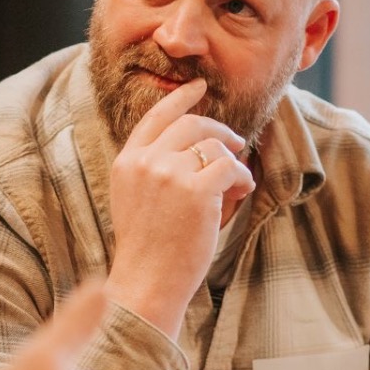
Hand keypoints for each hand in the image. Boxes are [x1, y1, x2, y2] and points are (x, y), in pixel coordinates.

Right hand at [103, 77, 255, 338]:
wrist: (147, 282)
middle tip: (236, 142)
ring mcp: (169, 173)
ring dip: (232, 161)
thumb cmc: (148, 249)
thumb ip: (157, 169)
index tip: (198, 87)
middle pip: (191, 124)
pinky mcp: (195, 190)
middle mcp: (145, 161)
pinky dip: (242, 177)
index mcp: (127, 162)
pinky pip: (230, 168)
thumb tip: (206, 148)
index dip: (180, 98)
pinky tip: (242, 192)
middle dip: (219, 129)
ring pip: (213, 145)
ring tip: (238, 183)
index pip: (156, 116)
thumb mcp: (136, 200)